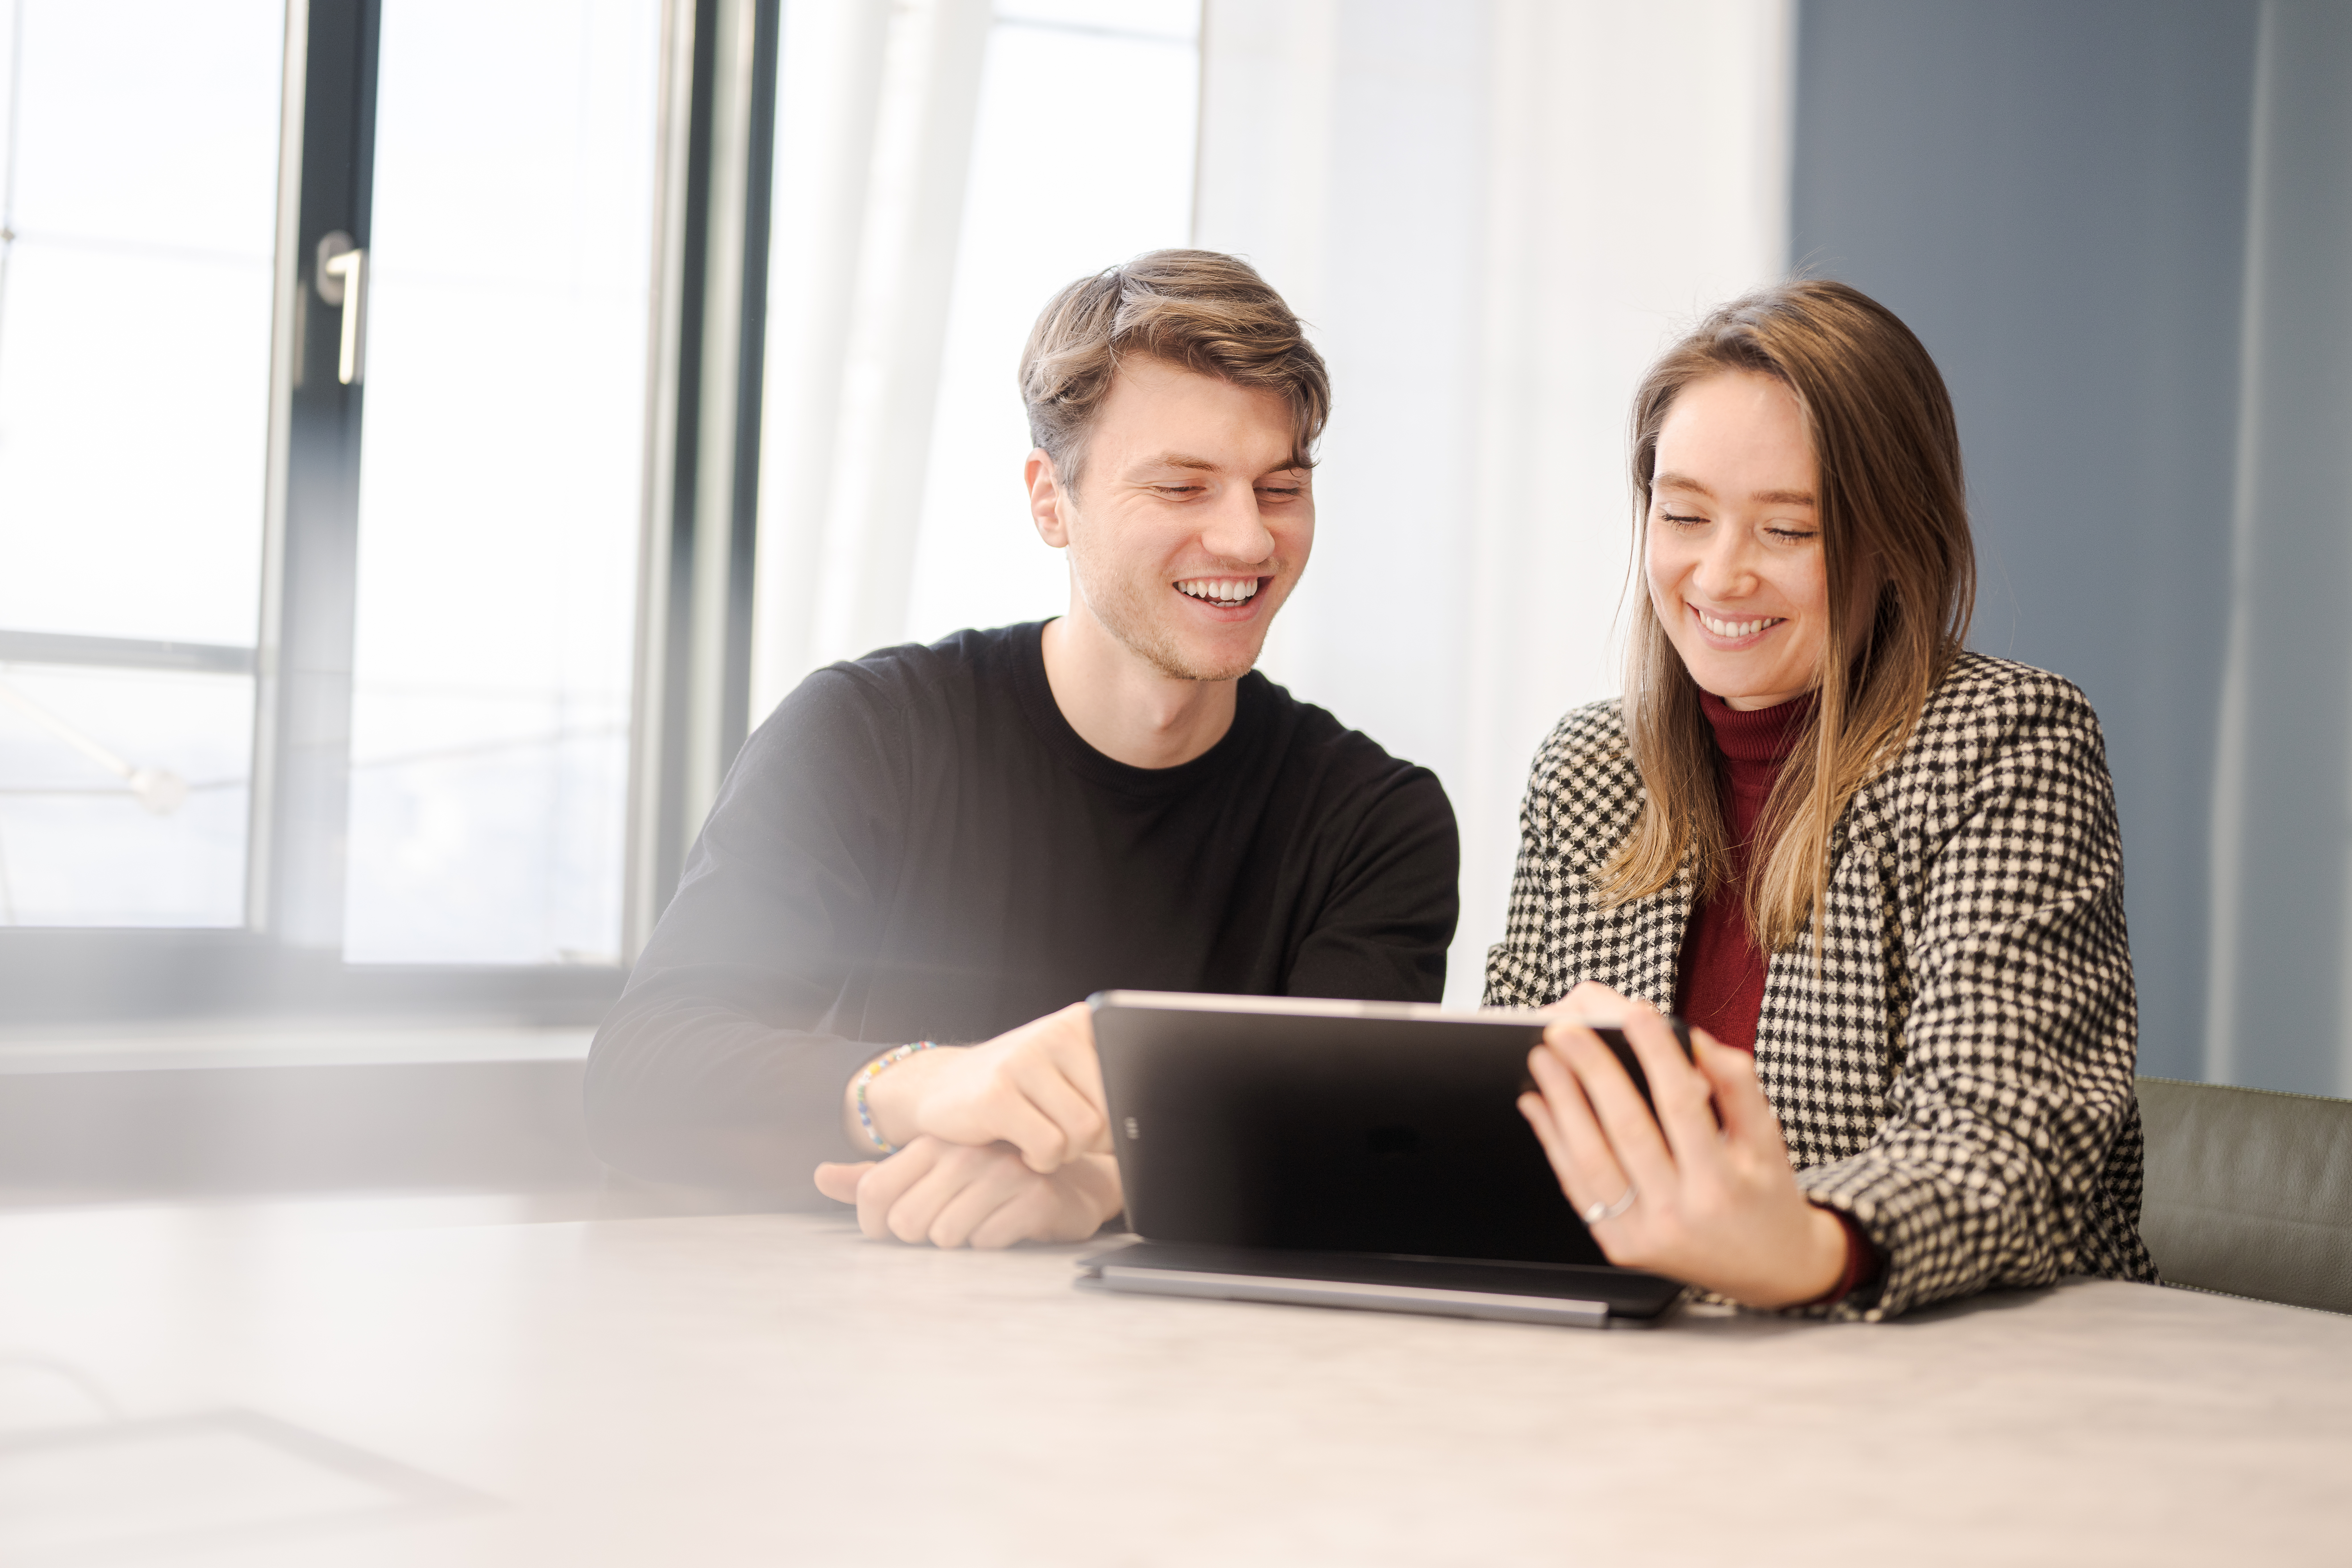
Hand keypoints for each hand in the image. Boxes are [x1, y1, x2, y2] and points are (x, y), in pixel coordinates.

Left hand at [812, 1137, 1123, 1247]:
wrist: (1067, 1181)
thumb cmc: (989, 1181)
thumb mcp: (927, 1175)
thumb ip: (873, 1178)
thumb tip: (819, 1176)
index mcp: (933, 1143)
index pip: (873, 1191)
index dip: (877, 1224)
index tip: (895, 1227)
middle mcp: (965, 1152)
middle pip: (907, 1223)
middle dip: (922, 1236)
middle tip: (949, 1222)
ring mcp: (1003, 1173)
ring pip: (946, 1236)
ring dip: (960, 1240)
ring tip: (980, 1220)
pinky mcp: (1034, 1198)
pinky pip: (988, 1242)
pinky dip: (993, 1243)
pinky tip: (1007, 1224)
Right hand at [845, 1003, 1108, 1173]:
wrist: (940, 1087)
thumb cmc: (1015, 1086)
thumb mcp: (1065, 1071)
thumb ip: (1106, 1084)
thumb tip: (1151, 1124)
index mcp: (1079, 1022)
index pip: (1130, 1082)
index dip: (1118, 1118)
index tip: (1100, 1125)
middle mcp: (1054, 1033)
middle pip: (1110, 1113)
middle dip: (1093, 1141)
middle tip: (1062, 1134)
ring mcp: (1022, 1061)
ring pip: (1084, 1132)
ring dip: (1067, 1153)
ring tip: (1042, 1139)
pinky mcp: (996, 1095)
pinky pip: (1050, 1147)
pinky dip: (1042, 1160)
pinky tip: (1023, 1148)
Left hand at [1516, 983, 1848, 1308]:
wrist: (1767, 1269)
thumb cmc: (1763, 1193)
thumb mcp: (1768, 1141)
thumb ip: (1738, 1087)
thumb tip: (1697, 1042)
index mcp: (1723, 1183)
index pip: (1683, 1107)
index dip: (1658, 1056)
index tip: (1635, 1013)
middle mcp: (1680, 1214)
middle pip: (1629, 1130)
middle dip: (1593, 1073)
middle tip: (1566, 1029)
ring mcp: (1644, 1235)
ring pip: (1592, 1160)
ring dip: (1562, 1104)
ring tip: (1543, 1058)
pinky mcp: (1617, 1245)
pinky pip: (1578, 1187)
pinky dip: (1553, 1142)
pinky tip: (1538, 1105)